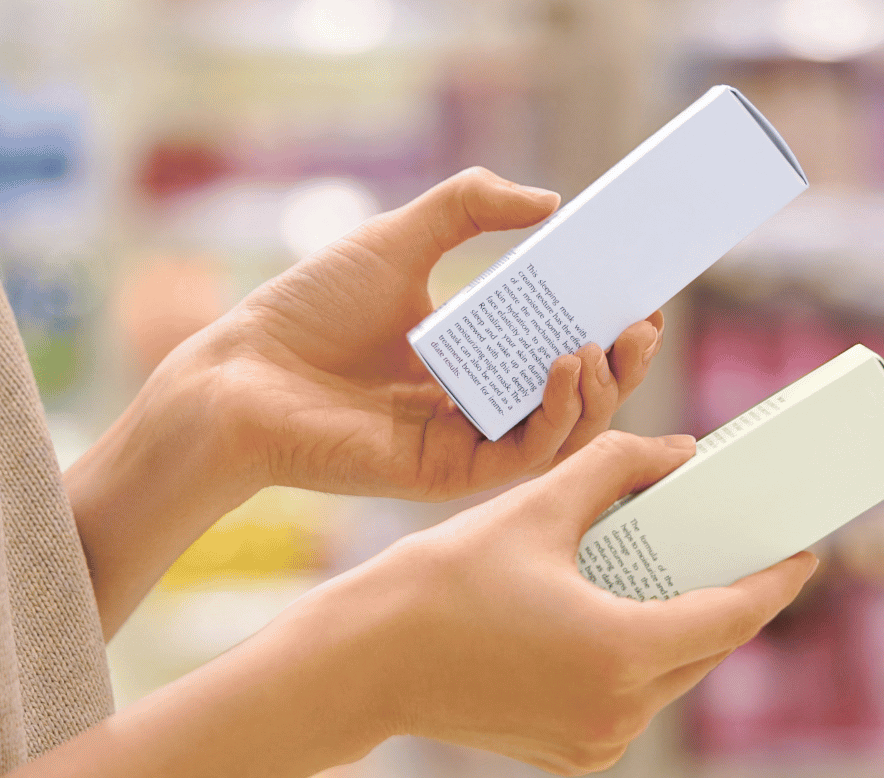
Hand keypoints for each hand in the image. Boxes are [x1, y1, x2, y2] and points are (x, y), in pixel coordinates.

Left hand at [156, 167, 662, 503]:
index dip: (608, 329)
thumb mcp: (399, 239)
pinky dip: (554, 416)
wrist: (241, 372)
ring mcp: (464, 442)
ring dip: (597, 391)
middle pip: (575, 397)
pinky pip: (521, 454)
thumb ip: (469, 207)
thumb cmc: (307, 311)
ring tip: (600, 342)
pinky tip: (562, 368)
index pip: (560, 348)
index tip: (642, 297)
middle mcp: (476, 405)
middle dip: (620, 365)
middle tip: (641, 324)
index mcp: (472, 357)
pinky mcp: (446, 473)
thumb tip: (548, 200)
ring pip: (561, 432)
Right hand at [258, 432, 817, 774]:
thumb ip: (617, 467)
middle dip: (731, 597)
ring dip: (686, 629)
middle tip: (740, 547)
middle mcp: (620, 712)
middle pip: (708, 647)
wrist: (364, 665)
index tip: (806, 550)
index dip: (777, 581)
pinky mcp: (573, 756)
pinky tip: (633, 613)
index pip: (733, 615)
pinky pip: (633, 701)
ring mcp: (597, 743)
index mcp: (622, 652)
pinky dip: (642, 660)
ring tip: (686, 573)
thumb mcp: (536, 507)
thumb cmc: (441, 583)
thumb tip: (680, 452)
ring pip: (673, 677)